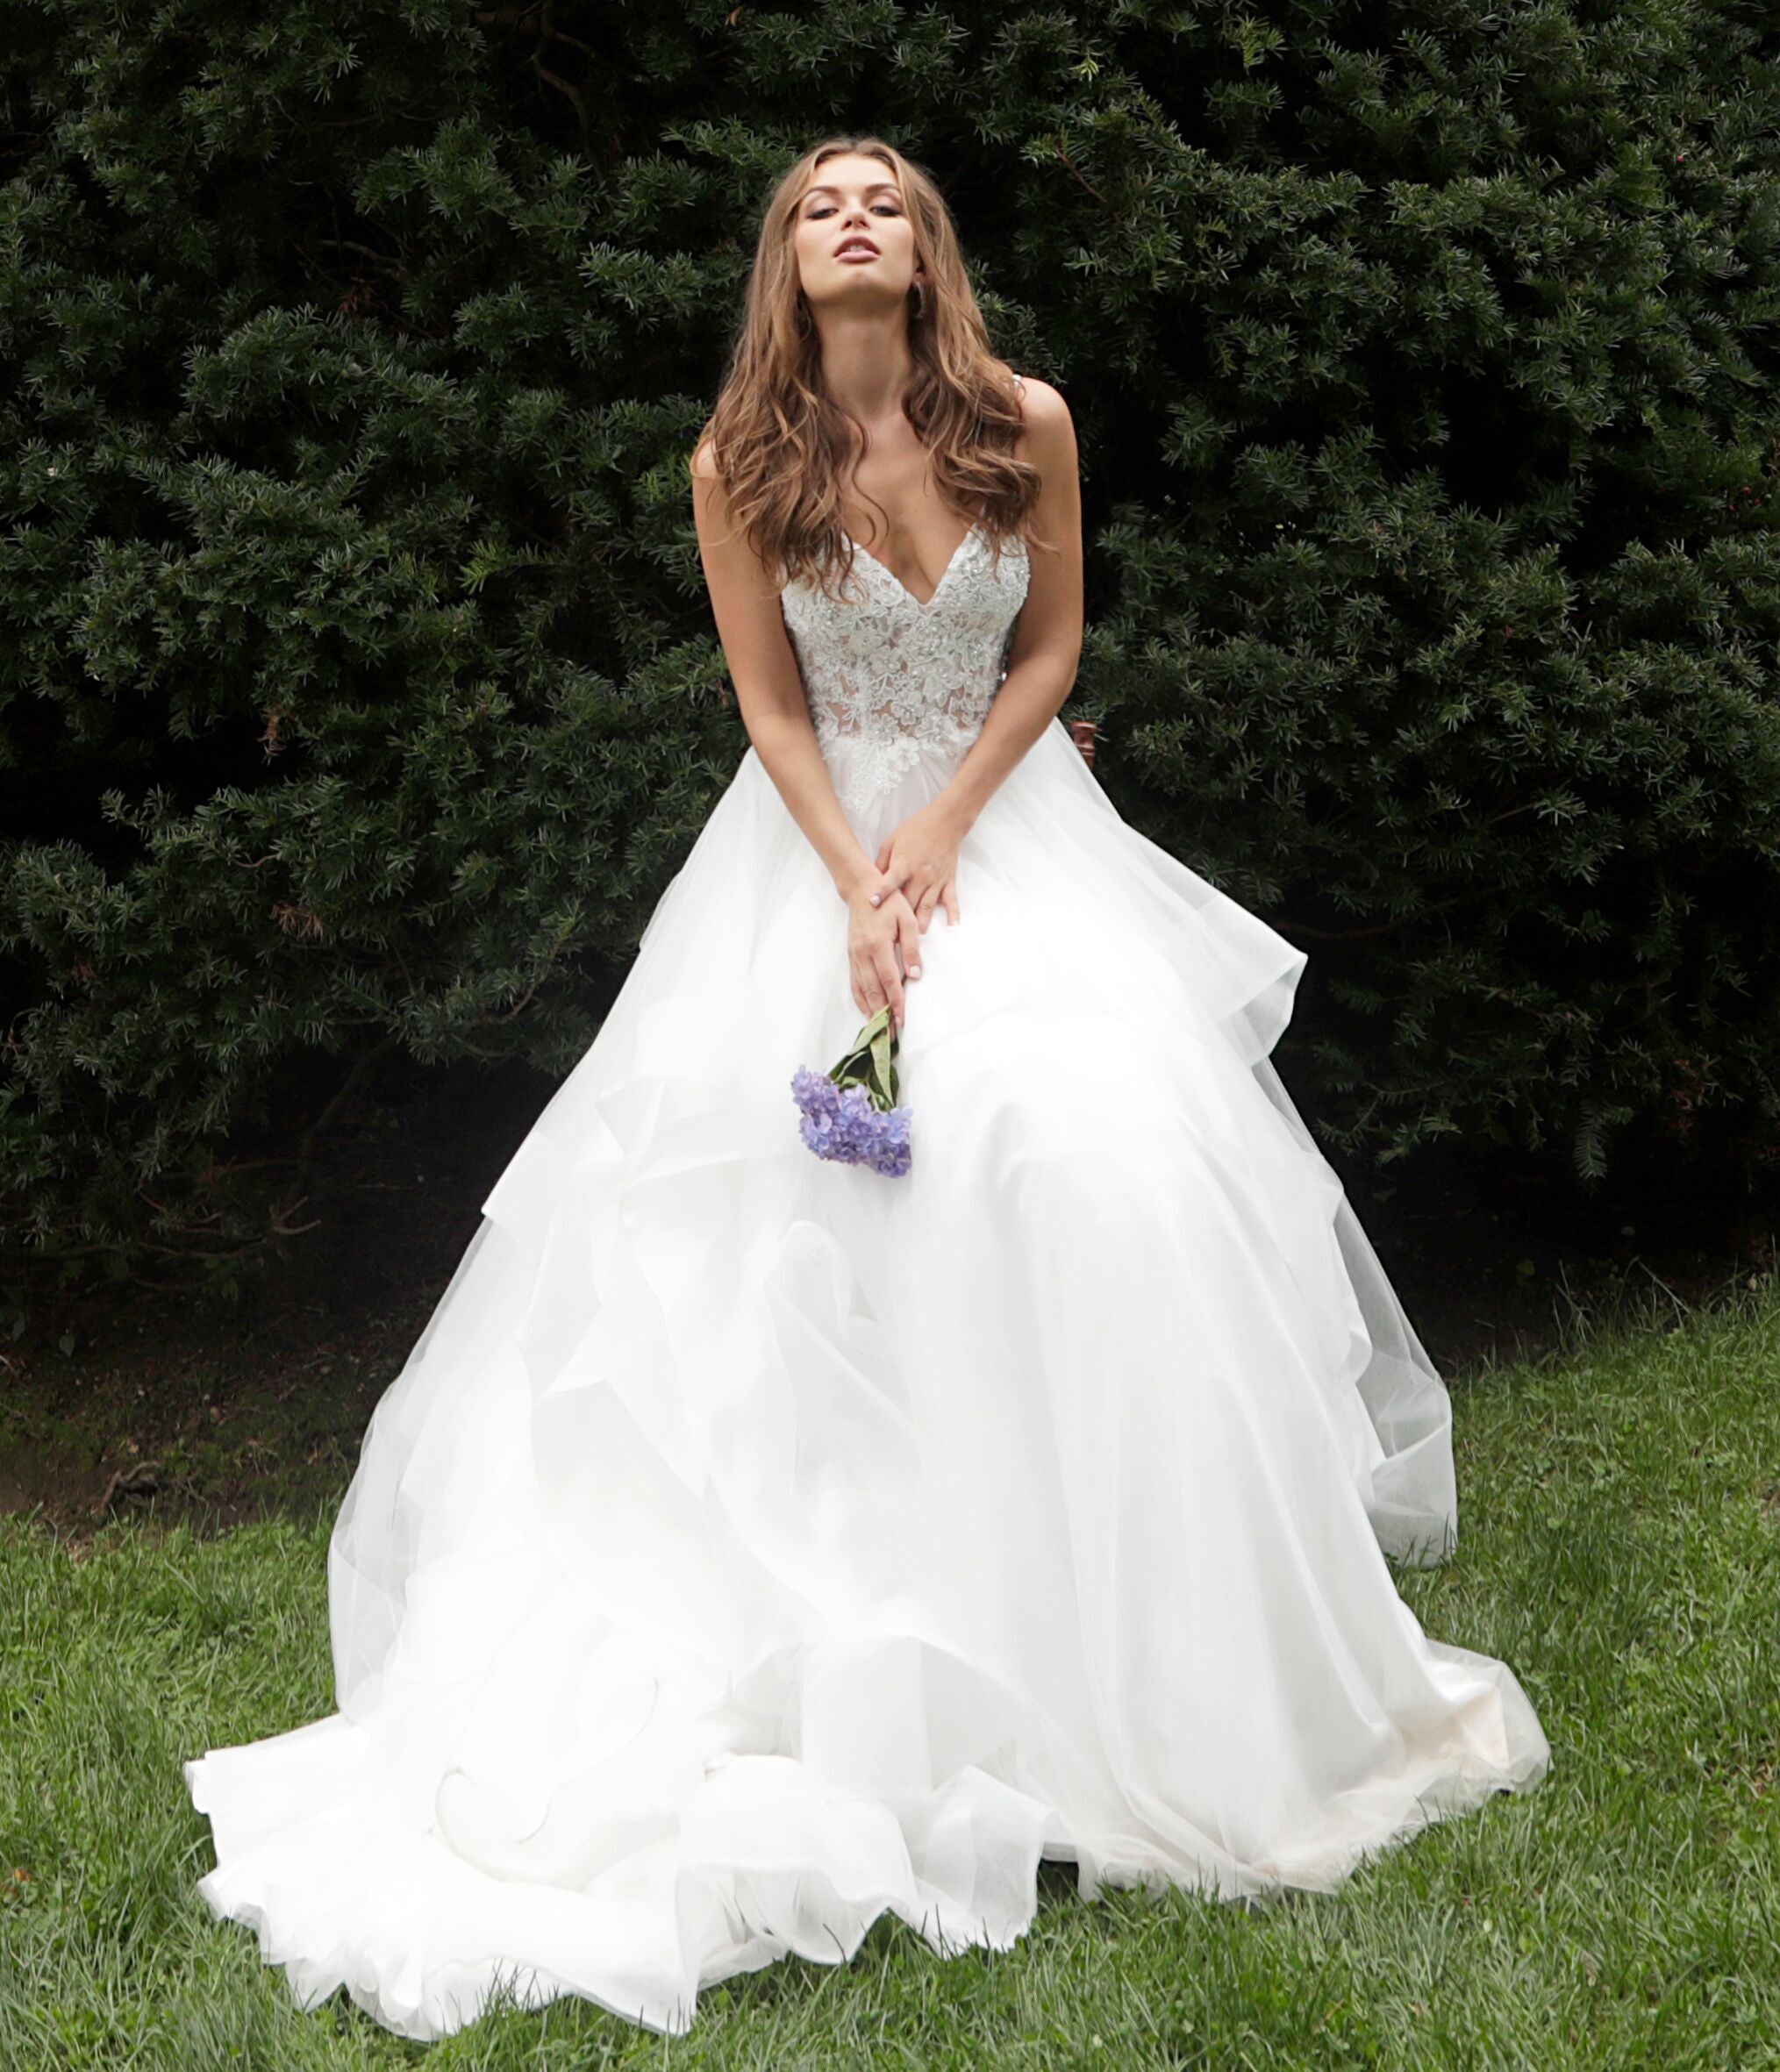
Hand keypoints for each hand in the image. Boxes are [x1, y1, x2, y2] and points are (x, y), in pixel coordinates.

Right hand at [847, 875, 921, 1029]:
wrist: (862, 890)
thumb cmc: (889, 903)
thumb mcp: (907, 920)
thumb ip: (911, 948)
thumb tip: (915, 976)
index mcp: (879, 945)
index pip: (889, 981)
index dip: (895, 1002)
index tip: (902, 1019)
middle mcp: (863, 954)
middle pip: (873, 992)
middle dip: (882, 1015)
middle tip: (890, 1036)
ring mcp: (854, 957)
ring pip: (862, 991)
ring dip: (870, 1012)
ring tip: (879, 1031)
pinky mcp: (851, 957)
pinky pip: (854, 984)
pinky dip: (860, 1000)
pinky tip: (866, 1012)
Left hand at [874, 798, 965, 933]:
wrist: (946, 821)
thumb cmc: (916, 829)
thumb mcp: (891, 842)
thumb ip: (881, 863)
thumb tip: (871, 882)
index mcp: (904, 864)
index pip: (890, 882)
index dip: (881, 893)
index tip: (872, 905)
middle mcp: (920, 875)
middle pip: (908, 903)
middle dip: (899, 921)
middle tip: (889, 939)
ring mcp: (936, 881)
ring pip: (927, 908)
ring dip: (920, 926)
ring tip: (914, 943)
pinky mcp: (948, 882)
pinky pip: (951, 901)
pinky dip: (952, 915)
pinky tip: (952, 928)